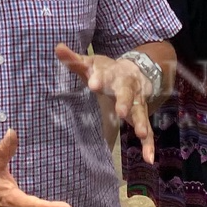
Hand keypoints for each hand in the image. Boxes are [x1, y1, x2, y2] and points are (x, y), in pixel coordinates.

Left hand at [55, 45, 157, 162]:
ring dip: (141, 122)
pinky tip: (149, 158)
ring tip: (141, 134)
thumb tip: (57, 48)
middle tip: (121, 111)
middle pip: (127, 93)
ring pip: (140, 111)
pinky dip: (149, 145)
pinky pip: (148, 131)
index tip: (93, 84)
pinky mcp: (141, 115)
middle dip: (125, 101)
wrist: (133, 71)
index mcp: (111, 73)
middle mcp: (126, 87)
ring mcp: (136, 102)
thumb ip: (74, 59)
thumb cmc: (105, 71)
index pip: (105, 74)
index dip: (99, 78)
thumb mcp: (91, 64)